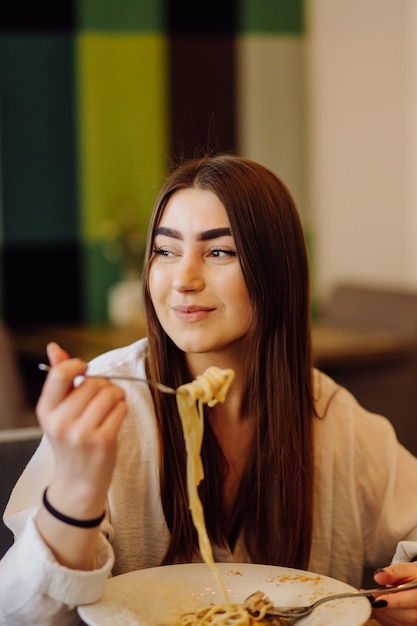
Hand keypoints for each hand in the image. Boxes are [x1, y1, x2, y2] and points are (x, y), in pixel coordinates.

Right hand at [36, 342, 127, 517]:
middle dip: (103, 385)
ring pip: (110, 393)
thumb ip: (58, 379)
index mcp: (46, 410)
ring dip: (116, 396)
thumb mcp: (58, 412)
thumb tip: (54, 347)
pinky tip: (114, 419)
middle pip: (93, 382)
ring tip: (110, 407)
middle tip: (101, 398)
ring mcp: (82, 433)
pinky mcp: (103, 441)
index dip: (77, 365)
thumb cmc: (70, 441)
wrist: (77, 482)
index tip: (85, 371)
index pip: (60, 374)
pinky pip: (121, 408)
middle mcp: (61, 422)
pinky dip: (122, 409)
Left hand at [370, 562, 416, 624]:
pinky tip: (375, 607)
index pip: (413, 599)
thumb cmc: (414, 576)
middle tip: (367, 598)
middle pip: (406, 615)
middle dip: (384, 608)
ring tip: (368, 600)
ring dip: (381, 613)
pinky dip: (383, 617)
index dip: (394, 601)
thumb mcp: (407, 569)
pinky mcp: (411, 625)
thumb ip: (394, 572)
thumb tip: (379, 576)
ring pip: (400, 622)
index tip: (376, 599)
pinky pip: (396, 625)